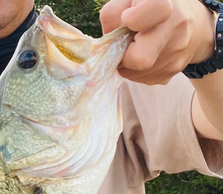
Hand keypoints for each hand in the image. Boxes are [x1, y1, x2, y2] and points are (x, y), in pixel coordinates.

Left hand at [100, 0, 216, 84]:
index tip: (127, 18)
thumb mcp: (132, 0)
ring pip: (135, 74)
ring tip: (133, 48)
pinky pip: (142, 79)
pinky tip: (142, 56)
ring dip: (127, 64)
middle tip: (123, 45)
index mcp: (167, 4)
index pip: (156, 10)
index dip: (133, 18)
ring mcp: (176, 55)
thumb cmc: (151, 8)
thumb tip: (108, 42)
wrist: (192, 24)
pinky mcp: (170, 74)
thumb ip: (114, 13)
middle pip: (141, 59)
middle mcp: (176, 29)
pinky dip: (135, 71)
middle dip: (124, 56)